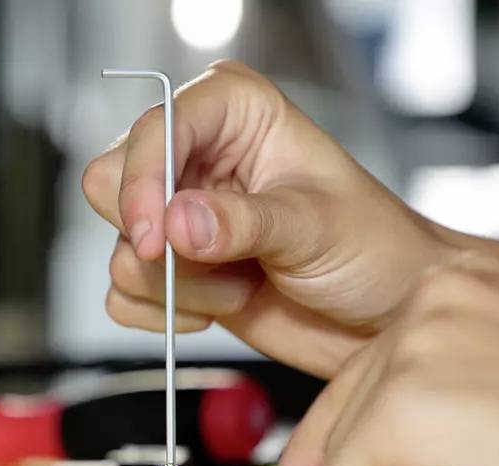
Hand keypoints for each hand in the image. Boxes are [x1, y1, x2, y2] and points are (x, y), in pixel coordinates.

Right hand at [82, 60, 451, 377]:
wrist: (386, 319)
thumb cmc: (375, 249)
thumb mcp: (315, 227)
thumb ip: (243, 223)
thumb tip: (179, 224)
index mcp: (234, 112)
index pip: (153, 130)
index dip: (143, 182)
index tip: (154, 239)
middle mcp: (197, 157)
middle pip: (112, 182)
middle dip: (156, 240)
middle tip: (211, 263)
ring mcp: (180, 217)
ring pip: (119, 249)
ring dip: (178, 286)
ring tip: (241, 285)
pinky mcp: (174, 271)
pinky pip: (123, 296)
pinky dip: (164, 315)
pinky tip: (221, 309)